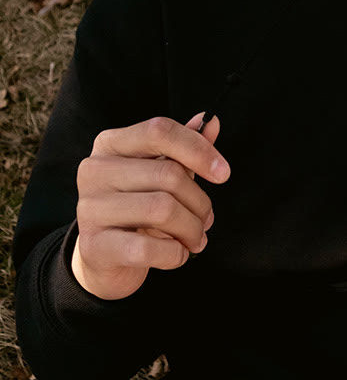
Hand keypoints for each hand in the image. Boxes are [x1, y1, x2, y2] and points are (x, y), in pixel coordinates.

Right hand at [72, 112, 229, 300]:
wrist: (105, 258)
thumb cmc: (139, 209)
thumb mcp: (163, 174)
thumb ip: (185, 148)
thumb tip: (211, 121)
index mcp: (111, 144)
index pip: (160, 131)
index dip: (200, 150)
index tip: (223, 174)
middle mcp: (95, 170)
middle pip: (169, 175)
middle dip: (201, 203)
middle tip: (206, 221)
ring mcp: (89, 208)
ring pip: (163, 210)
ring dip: (192, 230)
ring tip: (195, 239)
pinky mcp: (93, 246)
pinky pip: (149, 248)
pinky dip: (175, 254)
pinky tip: (176, 254)